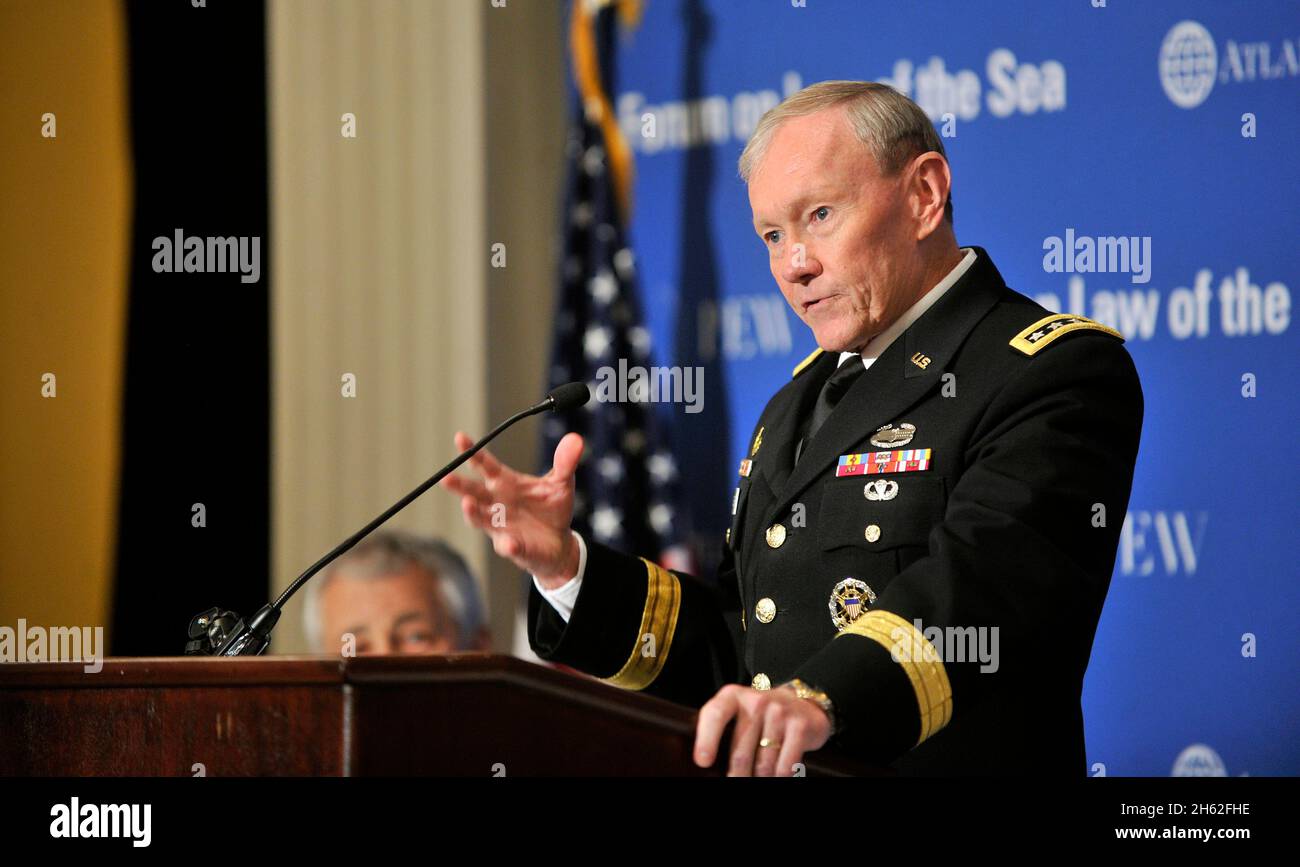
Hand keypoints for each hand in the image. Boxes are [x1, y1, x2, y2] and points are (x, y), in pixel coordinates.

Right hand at [439, 431, 584, 587]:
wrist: (559, 543)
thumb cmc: (551, 510)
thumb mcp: (561, 483)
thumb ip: (564, 462)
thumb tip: (574, 439)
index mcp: (505, 483)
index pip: (485, 465)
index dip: (472, 452)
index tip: (460, 438)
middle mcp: (497, 504)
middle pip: (473, 492)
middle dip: (460, 486)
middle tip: (447, 477)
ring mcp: (501, 526)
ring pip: (480, 520)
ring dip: (472, 513)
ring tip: (468, 504)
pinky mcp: (513, 547)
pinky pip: (507, 546)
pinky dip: (507, 544)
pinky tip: (509, 542)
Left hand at [693, 683, 831, 776]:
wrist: (803, 702)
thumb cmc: (760, 714)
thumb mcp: (737, 711)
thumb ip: (721, 728)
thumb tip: (706, 763)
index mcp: (733, 696)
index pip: (715, 714)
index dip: (707, 739)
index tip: (703, 762)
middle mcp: (757, 700)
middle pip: (740, 753)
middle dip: (737, 776)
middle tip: (736, 779)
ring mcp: (780, 712)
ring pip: (763, 765)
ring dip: (760, 778)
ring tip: (759, 777)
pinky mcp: (800, 726)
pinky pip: (785, 766)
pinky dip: (779, 777)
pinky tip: (776, 775)